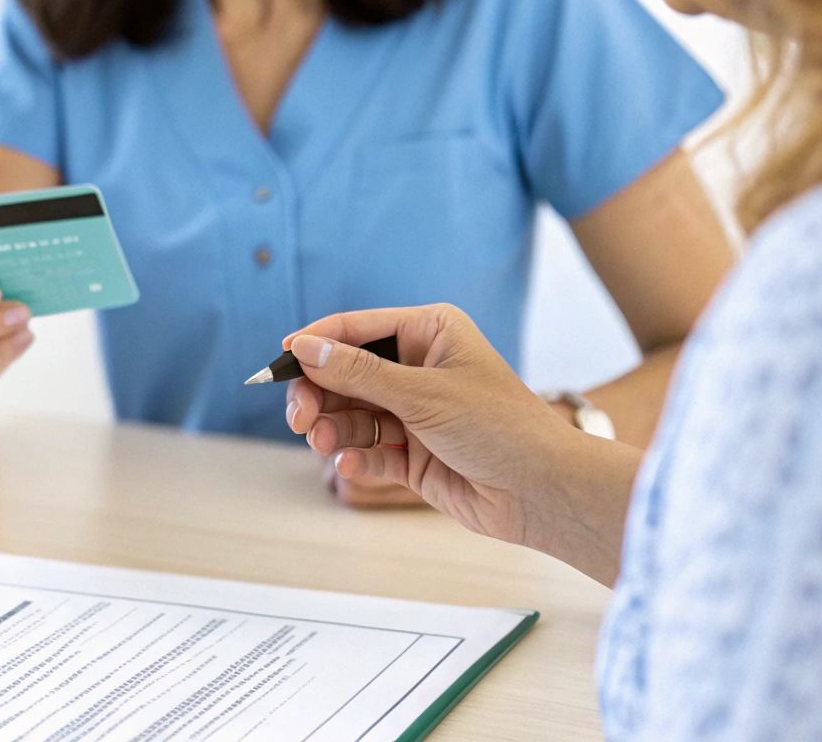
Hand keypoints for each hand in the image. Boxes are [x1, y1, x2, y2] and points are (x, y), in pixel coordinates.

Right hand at [281, 304, 574, 547]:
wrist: (543, 492)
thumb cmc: (498, 427)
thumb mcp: (423, 393)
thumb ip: (359, 372)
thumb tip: (303, 348)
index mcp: (429, 333)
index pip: (356, 329)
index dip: (315, 344)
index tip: (278, 363)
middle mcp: (418, 367)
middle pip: (344, 375)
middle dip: (319, 396)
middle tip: (300, 420)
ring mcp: (414, 412)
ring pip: (351, 415)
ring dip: (333, 430)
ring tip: (326, 445)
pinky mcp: (413, 454)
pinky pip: (369, 449)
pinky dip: (356, 457)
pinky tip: (353, 466)